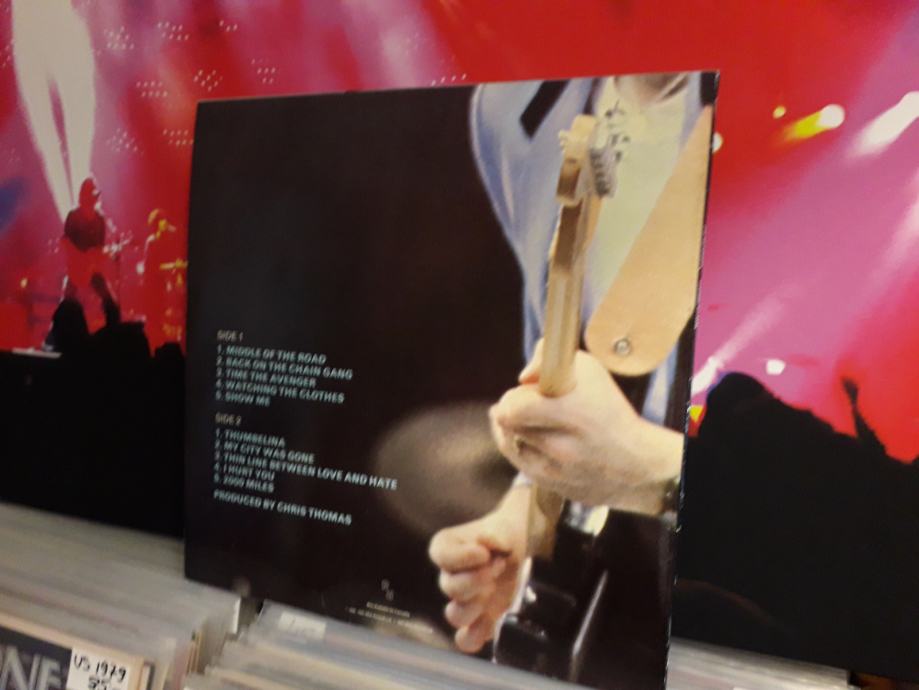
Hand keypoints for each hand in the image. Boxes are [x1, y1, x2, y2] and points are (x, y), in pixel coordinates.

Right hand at [428, 486, 528, 652]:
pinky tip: (491, 625)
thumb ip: (494, 535)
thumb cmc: (504, 535)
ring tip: (494, 589)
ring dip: (476, 606)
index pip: (441, 555)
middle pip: (449, 587)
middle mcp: (448, 577)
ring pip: (455, 615)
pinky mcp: (478, 620)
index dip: (462, 558)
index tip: (484, 553)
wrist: (518, 548)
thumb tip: (484, 542)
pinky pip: (466, 639)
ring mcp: (462, 601)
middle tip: (498, 567)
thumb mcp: (502, 528)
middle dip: (477, 579)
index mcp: (446, 548)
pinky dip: (475, 636)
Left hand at [489, 340, 682, 513]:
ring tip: (536, 420)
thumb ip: (548, 359)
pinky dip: (521, 447)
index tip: (529, 391)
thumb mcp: (590, 371)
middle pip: (506, 421)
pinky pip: (517, 462)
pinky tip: (532, 437)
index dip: (516, 395)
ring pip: (508, 442)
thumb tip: (524, 376)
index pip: (514, 405)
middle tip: (529, 403)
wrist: (636, 465)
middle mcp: (561, 446)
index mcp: (574, 413)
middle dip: (514, 408)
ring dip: (515, 428)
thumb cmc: (610, 412)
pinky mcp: (548, 487)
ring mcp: (553, 472)